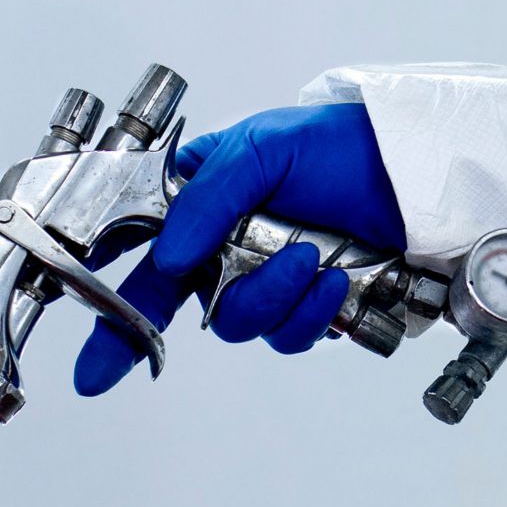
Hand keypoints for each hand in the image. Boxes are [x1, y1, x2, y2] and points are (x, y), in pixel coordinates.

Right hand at [73, 102, 404, 394]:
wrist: (411, 174)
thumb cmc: (338, 144)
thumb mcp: (262, 147)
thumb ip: (208, 199)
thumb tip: (172, 254)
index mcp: (200, 205)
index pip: (141, 259)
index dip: (113, 311)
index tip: (95, 363)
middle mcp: (225, 247)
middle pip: (181, 306)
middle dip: (188, 313)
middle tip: (191, 313)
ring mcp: (265, 280)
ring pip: (240, 324)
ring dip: (275, 295)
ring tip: (311, 256)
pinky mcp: (306, 306)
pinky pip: (288, 335)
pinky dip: (310, 312)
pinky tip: (333, 280)